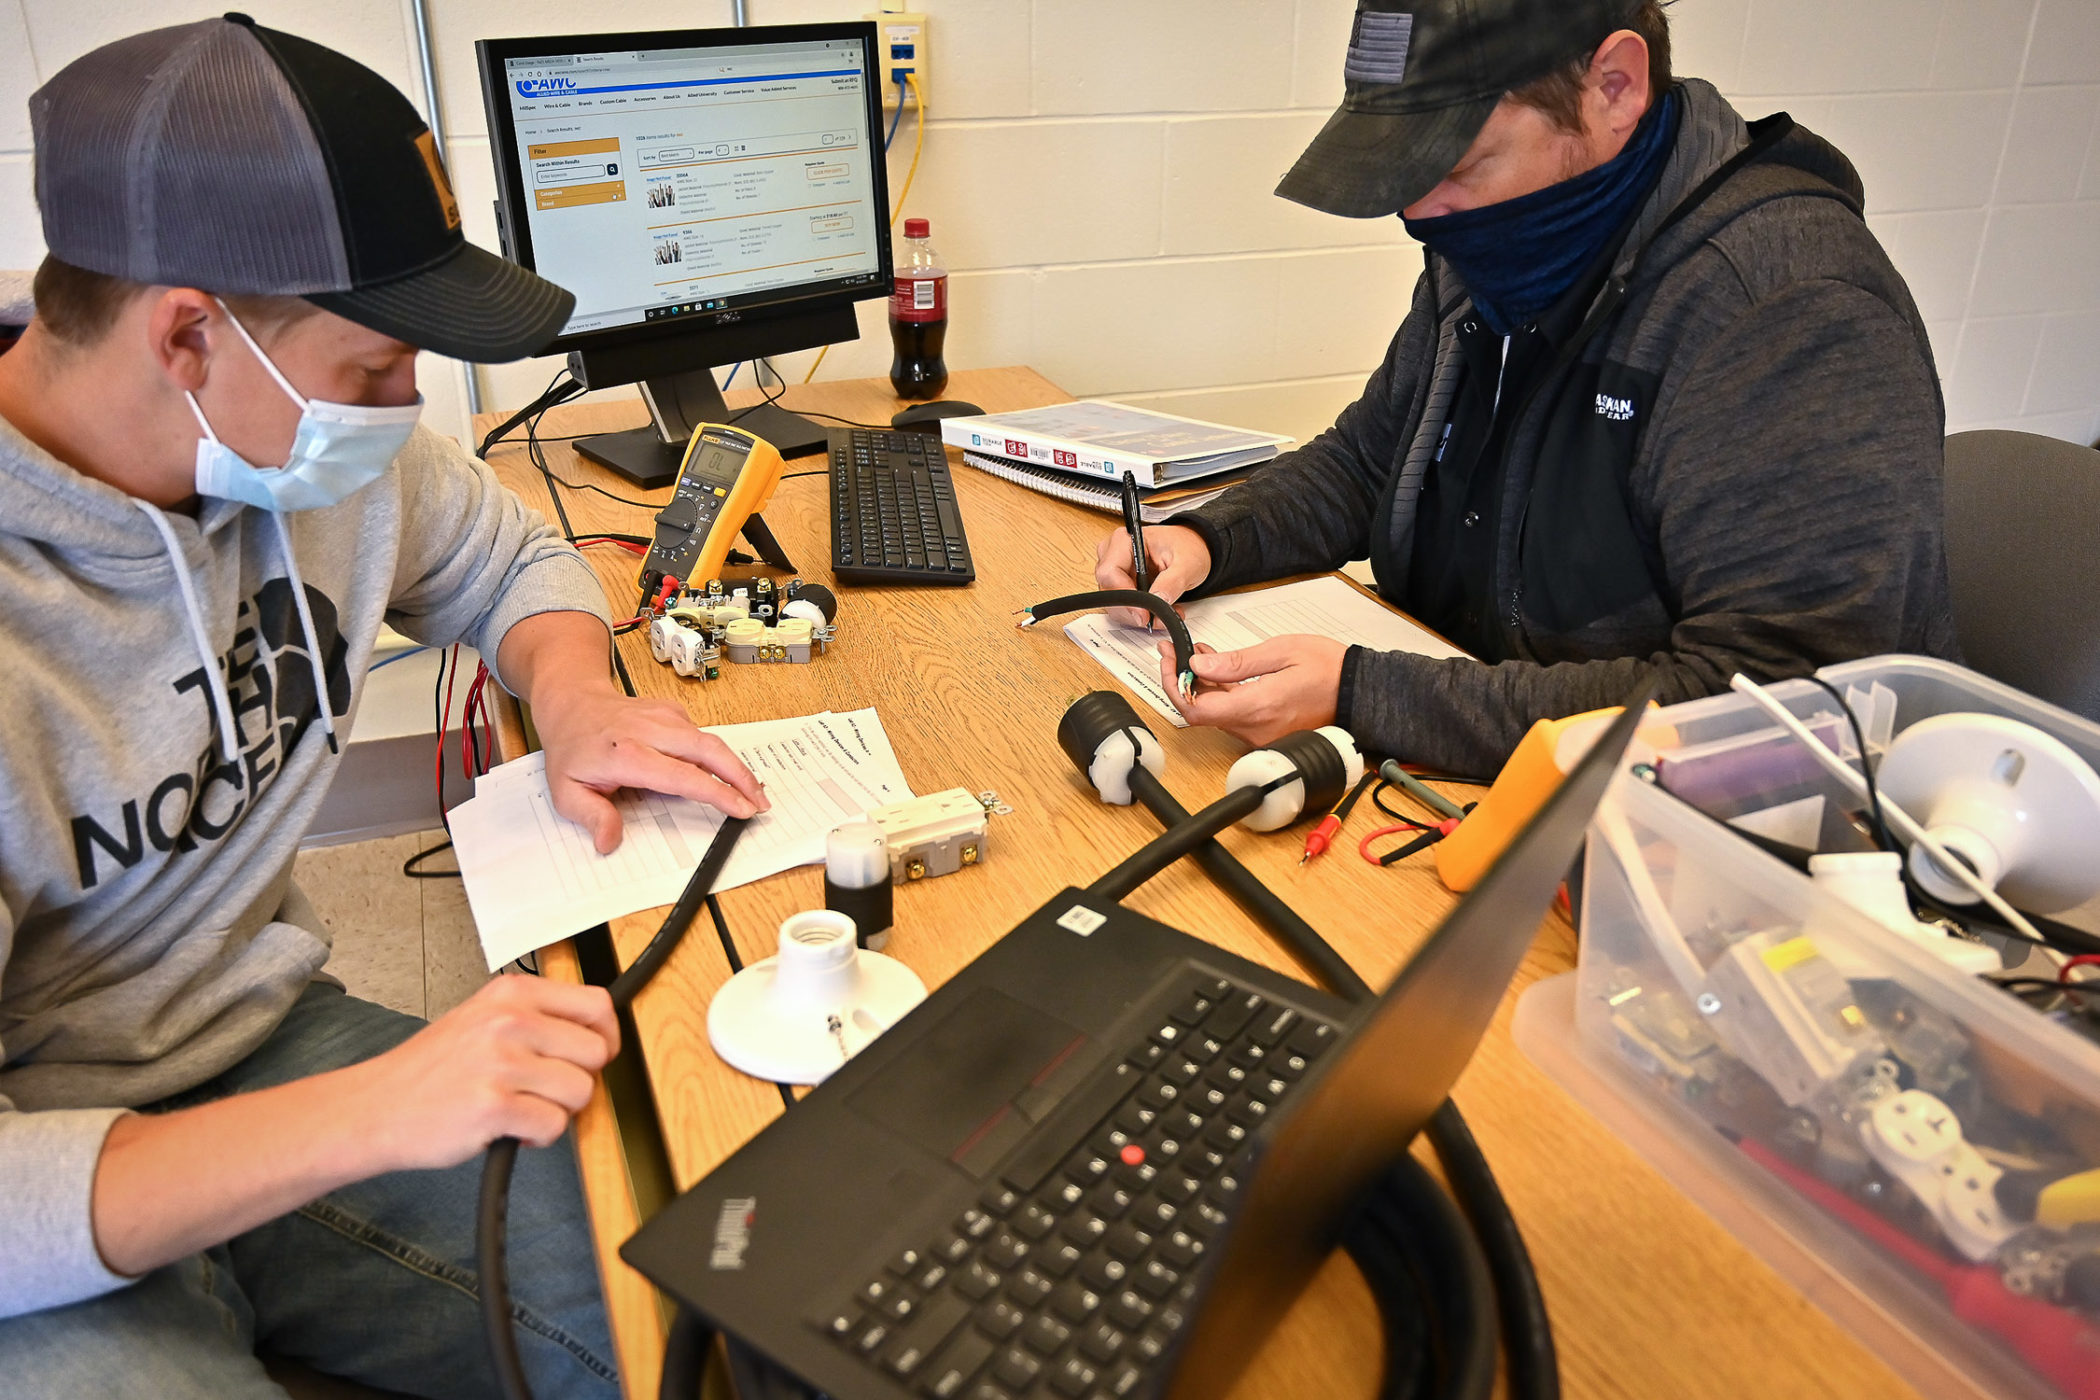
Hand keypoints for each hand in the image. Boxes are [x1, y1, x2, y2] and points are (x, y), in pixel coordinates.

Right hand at [355, 975, 621, 1170]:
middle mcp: (509, 1020)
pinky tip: (509, 1129)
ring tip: (520, 1109)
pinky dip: (538, 1137)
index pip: (597, 1005)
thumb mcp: (481, 1019)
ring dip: (556, 1111)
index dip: (605, 1037)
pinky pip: (554, 1126)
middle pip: (596, 1053)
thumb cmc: (431, 1069)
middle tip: (543, 1090)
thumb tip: (597, 1036)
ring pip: (580, 1092)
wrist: (375, 1106)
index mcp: (511, 993)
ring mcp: (501, 1062)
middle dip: (577, 1080)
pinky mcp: (494, 1106)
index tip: (591, 1057)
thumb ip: (535, 1019)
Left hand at [532, 685, 768, 852]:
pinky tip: (723, 773)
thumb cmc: (572, 748)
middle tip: (761, 803)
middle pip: (710, 750)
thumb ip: (592, 818)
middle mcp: (650, 731)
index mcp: (627, 754)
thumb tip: (610, 842)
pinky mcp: (672, 711)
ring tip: (752, 792)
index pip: (683, 776)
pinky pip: (700, 736)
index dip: (718, 794)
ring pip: (711, 741)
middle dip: (742, 777)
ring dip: (736, 767)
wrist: (572, 702)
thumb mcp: (567, 792)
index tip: (742, 810)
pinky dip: (717, 755)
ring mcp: (664, 717)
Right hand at [1095, 524, 1209, 628]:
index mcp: (1124, 540)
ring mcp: (1114, 571)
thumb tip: (1158, 601)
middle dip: (1135, 610)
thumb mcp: (1187, 564)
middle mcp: (1113, 554)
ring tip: (1165, 609)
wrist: (1191, 549)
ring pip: (1114, 605)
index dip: (1125, 597)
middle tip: (1159, 616)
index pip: (1110, 572)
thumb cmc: (1187, 547)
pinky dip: (1139, 614)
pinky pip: (1121, 608)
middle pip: (1109, 592)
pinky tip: (1158, 609)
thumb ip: (1172, 582)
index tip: (1144, 614)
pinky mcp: (1119, 585)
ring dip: (1139, 615)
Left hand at [1157, 634, 1347, 746]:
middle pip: (1202, 712)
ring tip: (1198, 653)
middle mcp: (1256, 729)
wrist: (1360, 692)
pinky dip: (1221, 694)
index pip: (1195, 709)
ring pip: (1218, 714)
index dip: (1174, 686)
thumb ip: (1236, 662)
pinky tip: (1219, 671)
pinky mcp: (1267, 733)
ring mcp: (1261, 735)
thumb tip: (1198, 665)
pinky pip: (1235, 716)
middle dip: (1183, 680)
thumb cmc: (1329, 669)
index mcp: (1257, 707)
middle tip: (1176, 650)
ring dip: (1202, 686)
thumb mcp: (1280, 651)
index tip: (1170, 661)